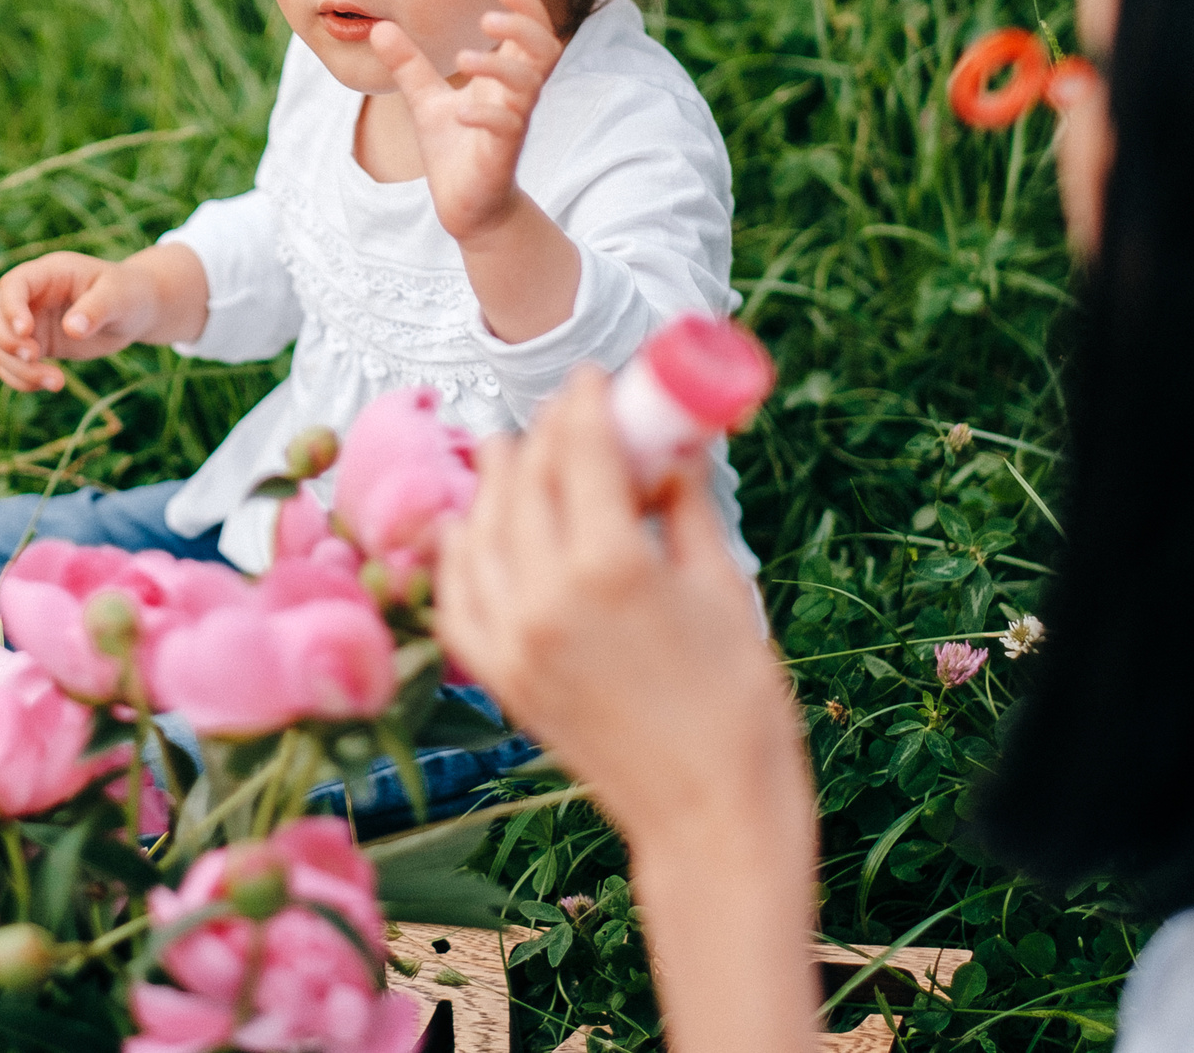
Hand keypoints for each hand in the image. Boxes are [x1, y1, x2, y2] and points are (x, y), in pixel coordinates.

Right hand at [0, 252, 166, 391]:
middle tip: (34, 356)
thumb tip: (72, 329)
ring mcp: (31, 323)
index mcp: (49, 273)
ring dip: (19, 368)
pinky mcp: (37, 346)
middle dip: (3, 338)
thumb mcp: (118, 297)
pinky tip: (51, 384)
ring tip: (57, 382)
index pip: (13, 284)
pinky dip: (22, 380)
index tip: (26, 332)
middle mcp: (33, 297)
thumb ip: (96, 309)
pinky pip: (12, 366)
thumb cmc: (128, 294)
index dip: (11, 307)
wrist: (136, 312)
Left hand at [368, 0, 560, 241]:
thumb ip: (409, 65)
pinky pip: (507, 129)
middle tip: (488, 18)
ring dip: (499, 66)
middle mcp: (515, 98)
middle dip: (524, 28)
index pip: (532, 33)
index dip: (526, 8)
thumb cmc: (454, 149)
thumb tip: (379, 27)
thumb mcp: (425, 100)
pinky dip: (486, 116)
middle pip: (545, 51)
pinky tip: (459, 111)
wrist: (465, 206)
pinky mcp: (502, 155)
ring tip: (462, 57)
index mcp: (504, 79)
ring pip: (529, 87)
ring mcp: (512, 126)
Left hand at [436, 369, 808, 848]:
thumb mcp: (721, 584)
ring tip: (507, 452)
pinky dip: (459, 554)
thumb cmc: (738, 699)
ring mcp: (511, 641)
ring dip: (492, 484)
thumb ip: (684, 504)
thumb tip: (668, 444)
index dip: (585, 405)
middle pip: (524, 482)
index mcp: (611, 567)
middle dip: (543, 435)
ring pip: (478, 532)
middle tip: (566, 413)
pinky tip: (472, 530)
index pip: (579, 453)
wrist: (708, 814)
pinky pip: (456, 597)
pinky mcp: (499, 678)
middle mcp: (544, 597)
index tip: (593, 380)